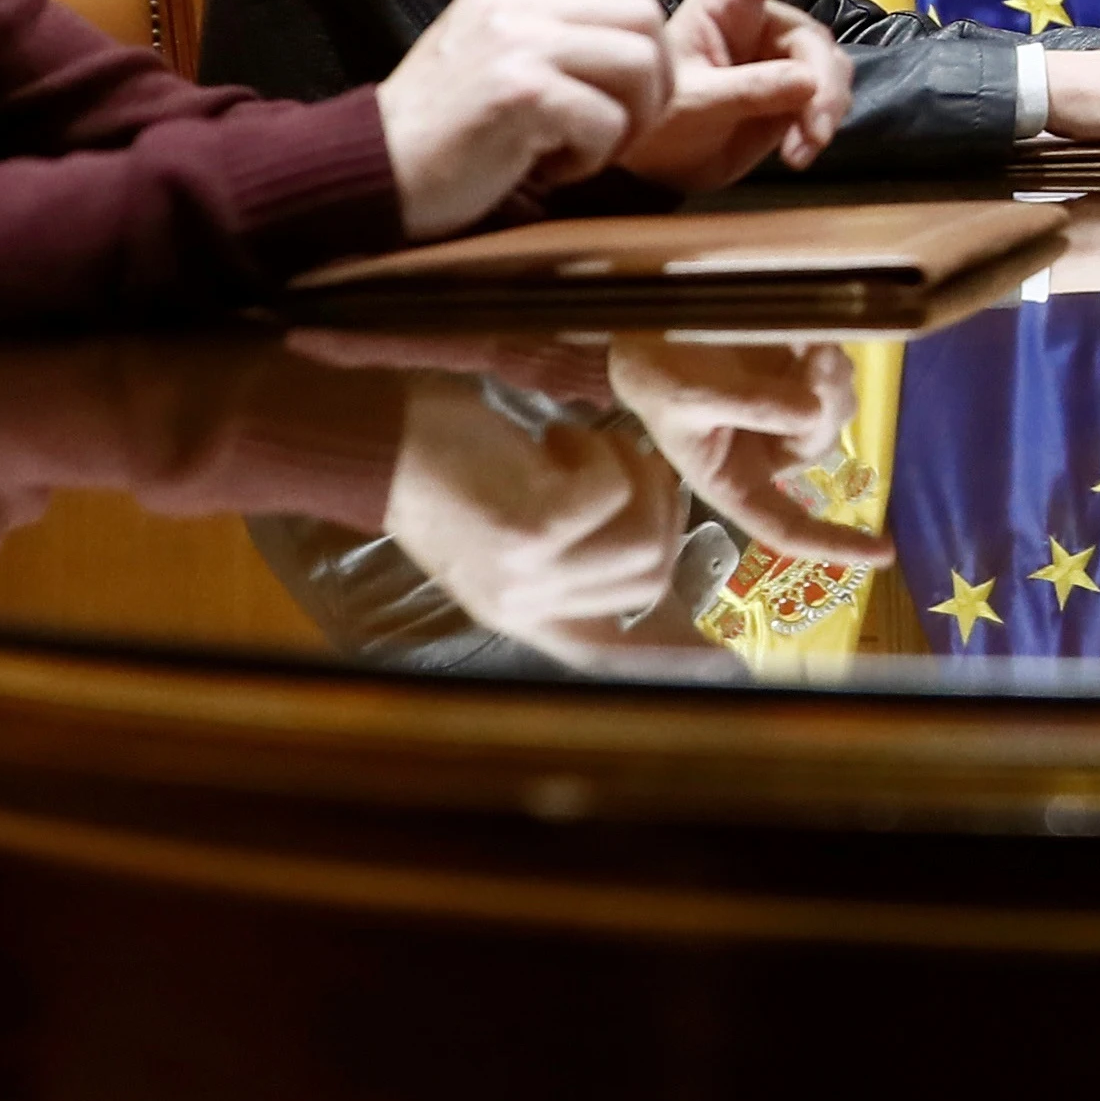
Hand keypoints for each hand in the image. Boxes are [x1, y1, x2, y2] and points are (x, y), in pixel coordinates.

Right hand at [378, 0, 709, 238]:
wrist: (370, 171)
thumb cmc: (441, 127)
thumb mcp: (486, 50)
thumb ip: (546, 27)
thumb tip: (627, 27)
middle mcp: (514, 4)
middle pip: (644, 15)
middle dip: (653, 78)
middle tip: (615, 124)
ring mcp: (518, 45)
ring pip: (639, 65)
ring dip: (629, 121)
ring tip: (580, 145)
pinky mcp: (523, 94)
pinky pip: (608, 122)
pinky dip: (592, 156)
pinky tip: (549, 164)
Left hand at [383, 375, 685, 661]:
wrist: (374, 443)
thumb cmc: (441, 473)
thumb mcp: (499, 533)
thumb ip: (565, 556)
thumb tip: (649, 543)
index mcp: (523, 616)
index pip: (605, 656)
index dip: (668, 659)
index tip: (725, 664)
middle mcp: (528, 606)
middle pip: (650, 576)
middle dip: (657, 508)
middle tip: (622, 462)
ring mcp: (529, 573)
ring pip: (640, 537)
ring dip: (628, 473)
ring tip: (584, 446)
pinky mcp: (531, 529)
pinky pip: (610, 492)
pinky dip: (595, 449)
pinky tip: (556, 436)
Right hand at [605, 338, 893, 572]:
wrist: (648, 330)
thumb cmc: (652, 378)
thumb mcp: (685, 395)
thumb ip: (746, 404)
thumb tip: (812, 412)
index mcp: (737, 481)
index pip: (789, 527)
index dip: (835, 543)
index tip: (885, 552)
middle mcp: (770, 452)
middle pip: (818, 443)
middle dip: (824, 404)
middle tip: (815, 358)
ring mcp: (789, 411)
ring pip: (836, 406)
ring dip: (831, 377)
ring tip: (807, 343)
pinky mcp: (799, 372)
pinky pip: (834, 372)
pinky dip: (828, 356)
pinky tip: (806, 334)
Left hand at [619, 0, 875, 190]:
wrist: (656, 170)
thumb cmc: (655, 120)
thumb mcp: (693, 103)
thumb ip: (748, 90)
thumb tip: (809, 82)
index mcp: (728, 4)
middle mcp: (760, 25)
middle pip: (814, 39)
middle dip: (823, 85)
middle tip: (815, 130)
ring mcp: (779, 61)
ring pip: (830, 71)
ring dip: (826, 110)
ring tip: (801, 150)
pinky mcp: (792, 97)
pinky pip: (827, 102)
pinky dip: (821, 128)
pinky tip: (798, 156)